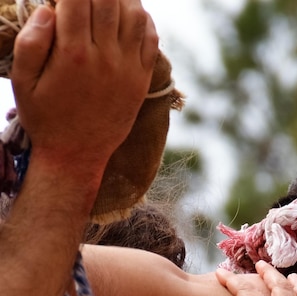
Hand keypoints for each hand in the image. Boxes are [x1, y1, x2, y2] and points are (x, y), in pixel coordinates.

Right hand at [11, 0, 157, 176]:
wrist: (76, 156)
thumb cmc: (46, 119)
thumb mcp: (22, 83)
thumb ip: (30, 43)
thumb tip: (49, 10)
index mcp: (73, 55)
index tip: (65, 0)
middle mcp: (105, 59)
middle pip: (107, 0)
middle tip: (84, 2)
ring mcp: (128, 70)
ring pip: (135, 14)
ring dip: (121, 0)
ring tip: (106, 2)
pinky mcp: (141, 81)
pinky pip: (151, 39)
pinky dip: (142, 20)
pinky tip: (126, 18)